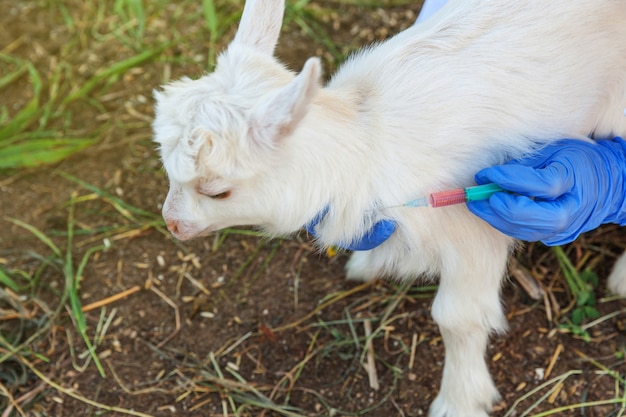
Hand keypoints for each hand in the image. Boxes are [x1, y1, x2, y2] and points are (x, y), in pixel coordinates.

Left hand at [467, 137, 625, 244]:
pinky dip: (508, 224)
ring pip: (527, 231)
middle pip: (532, 216)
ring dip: (497, 219)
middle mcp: (572, 208)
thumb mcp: (554, 150)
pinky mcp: (558, 237)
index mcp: (574, 179)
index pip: (538, 184)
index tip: (484, 174)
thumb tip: (491, 176)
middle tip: (475, 198)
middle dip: (499, 208)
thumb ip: (524, 164)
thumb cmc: (576, 160)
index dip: (507, 180)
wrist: (609, 184)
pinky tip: (493, 213)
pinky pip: (528, 234)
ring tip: (477, 206)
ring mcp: (567, 227)